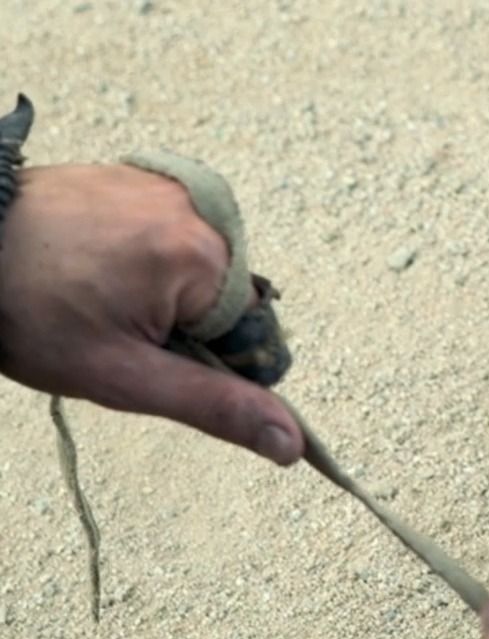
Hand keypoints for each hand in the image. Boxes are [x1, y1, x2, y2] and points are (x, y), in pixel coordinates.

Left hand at [0, 164, 301, 464]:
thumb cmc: (27, 311)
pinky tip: (96, 266)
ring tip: (95, 292)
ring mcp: (173, 187)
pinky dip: (146, 261)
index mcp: (204, 257)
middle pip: (228, 303)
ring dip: (162, 295)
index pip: (253, 340)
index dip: (201, 365)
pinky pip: (174, 238)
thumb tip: (292, 444)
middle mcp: (201, 211)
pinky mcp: (147, 177)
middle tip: (108, 325)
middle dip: (181, 328)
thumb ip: (216, 407)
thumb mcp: (123, 376)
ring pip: (201, 274)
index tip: (139, 355)